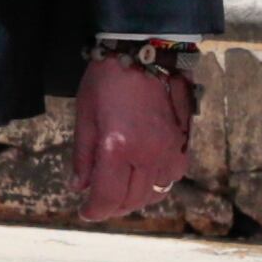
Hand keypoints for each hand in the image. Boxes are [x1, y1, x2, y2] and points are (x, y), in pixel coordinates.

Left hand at [70, 52, 196, 222]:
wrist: (146, 50)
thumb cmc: (108, 78)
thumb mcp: (85, 115)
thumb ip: (83, 155)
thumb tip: (78, 187)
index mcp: (117, 146)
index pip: (107, 197)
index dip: (94, 211)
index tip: (85, 212)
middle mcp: (147, 154)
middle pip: (131, 201)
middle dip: (111, 207)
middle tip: (98, 202)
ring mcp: (169, 151)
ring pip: (154, 194)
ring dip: (134, 200)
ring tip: (119, 191)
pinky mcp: (183, 144)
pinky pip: (171, 178)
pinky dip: (155, 185)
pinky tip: (142, 176)